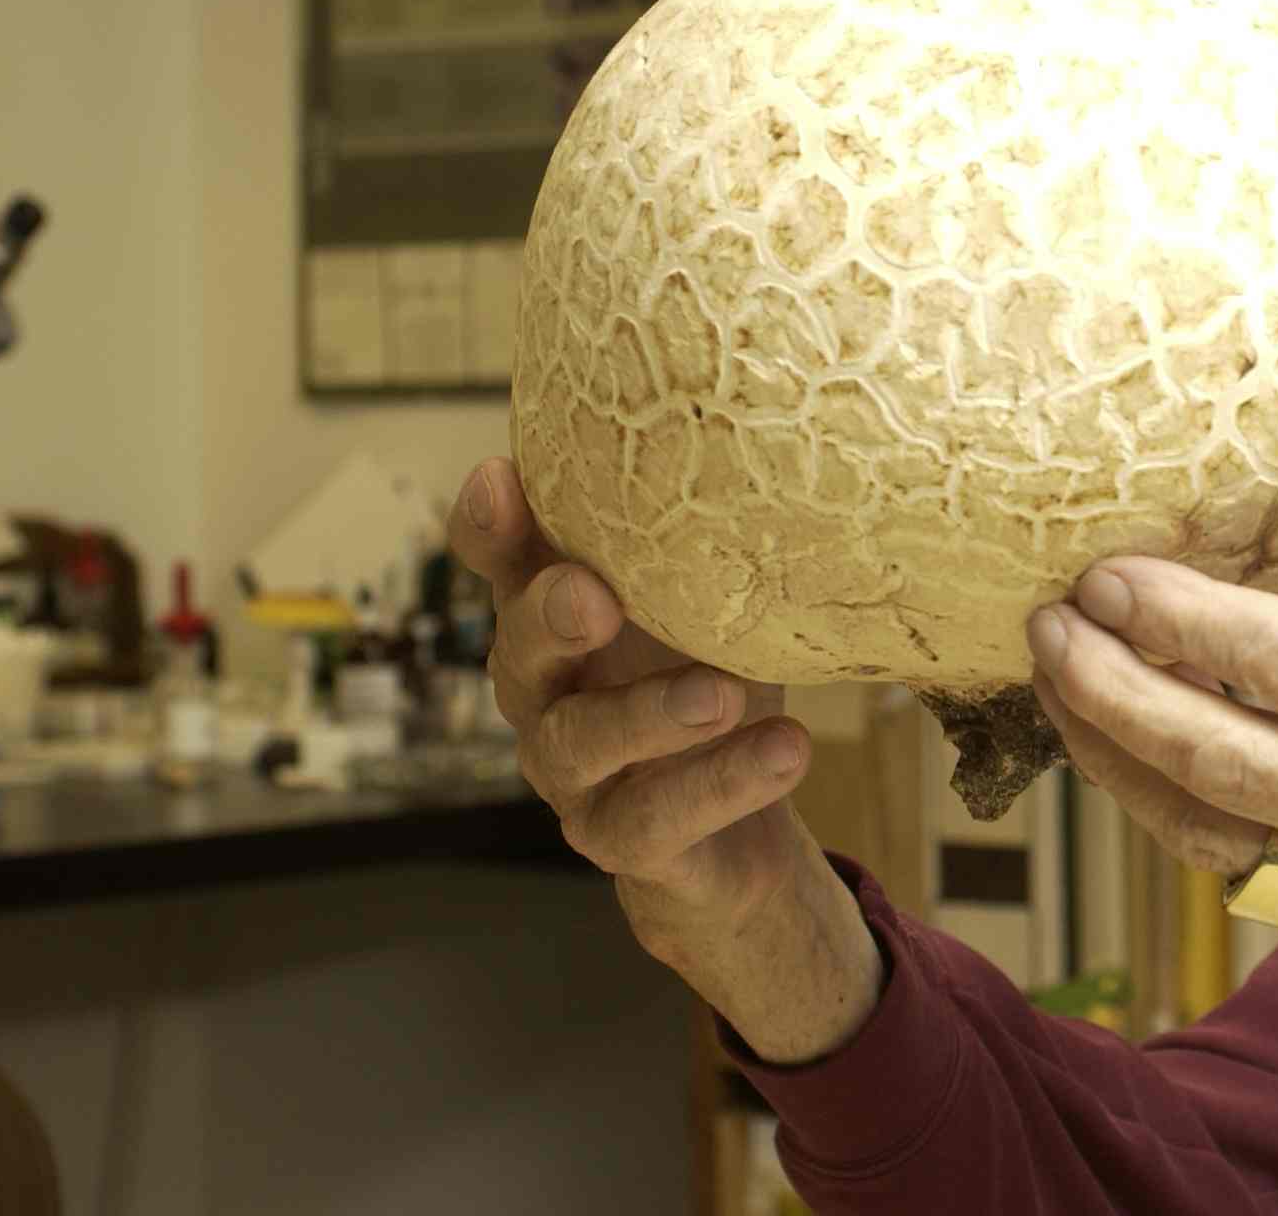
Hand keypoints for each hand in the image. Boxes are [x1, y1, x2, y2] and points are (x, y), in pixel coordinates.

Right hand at [450, 458, 810, 956]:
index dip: (489, 526)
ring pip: (583, 742)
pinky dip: (724, 782)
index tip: (500, 476)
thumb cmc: (711, 680)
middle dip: (549, 616)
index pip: (502, 563)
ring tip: (723, 696)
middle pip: (516, 650)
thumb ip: (702, 541)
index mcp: (559, 614)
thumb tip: (760, 437)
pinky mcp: (618, 839)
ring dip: (651, 713)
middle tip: (592, 594)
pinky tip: (787, 750)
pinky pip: (658, 816)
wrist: (742, 833)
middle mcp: (546, 691)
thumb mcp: (707, 604)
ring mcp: (572, 772)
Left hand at [1026, 355, 1277, 1104]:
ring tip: (1062, 689)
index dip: (1190, 628)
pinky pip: (1264, 875)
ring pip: (1221, 837)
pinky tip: (1152, 750)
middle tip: (1041, 627)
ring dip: (1125, 764)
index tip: (1107, 577)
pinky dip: (1197, 813)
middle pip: (1226, 766)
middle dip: (1112, 697)